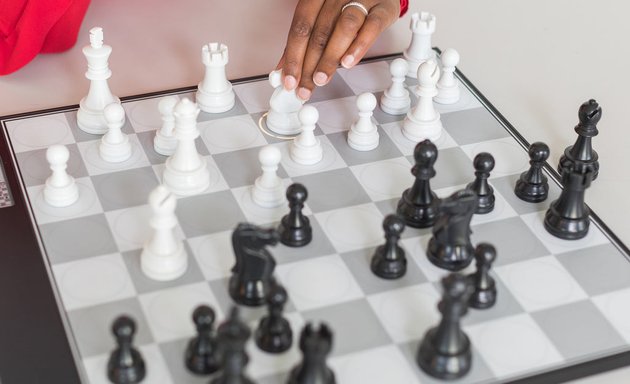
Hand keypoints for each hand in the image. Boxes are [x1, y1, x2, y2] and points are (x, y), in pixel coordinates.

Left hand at [276, 0, 399, 100]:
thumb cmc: (349, 2)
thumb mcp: (323, 16)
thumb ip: (304, 39)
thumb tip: (284, 67)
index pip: (301, 27)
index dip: (293, 56)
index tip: (289, 80)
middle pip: (320, 32)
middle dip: (309, 64)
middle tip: (304, 87)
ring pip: (344, 28)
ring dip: (330, 57)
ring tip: (321, 78)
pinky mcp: (384, 8)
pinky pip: (372, 26)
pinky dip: (359, 46)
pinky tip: (348, 62)